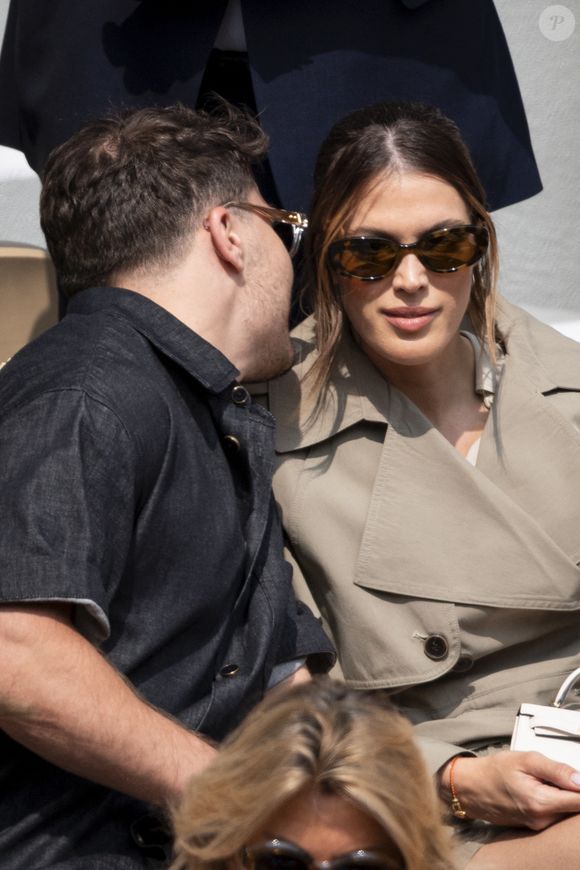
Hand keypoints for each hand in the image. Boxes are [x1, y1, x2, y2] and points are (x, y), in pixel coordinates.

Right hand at [440, 751, 579, 829]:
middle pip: (574, 807)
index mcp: (541, 802)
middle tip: (555, 773)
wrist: (470, 788)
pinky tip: (538, 789)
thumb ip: (556, 769)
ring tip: (541, 780)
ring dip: (561, 795)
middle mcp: (542, 820)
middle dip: (572, 789)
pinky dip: (552, 801)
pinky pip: (553, 815)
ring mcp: (538, 826)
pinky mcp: (534, 826)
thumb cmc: (493, 771)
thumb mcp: (525, 760)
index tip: (577, 778)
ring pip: (564, 811)